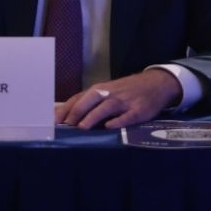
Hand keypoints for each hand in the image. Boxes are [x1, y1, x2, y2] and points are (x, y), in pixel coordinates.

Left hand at [55, 70, 182, 129]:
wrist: (157, 83)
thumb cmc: (127, 90)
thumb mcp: (108, 92)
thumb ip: (89, 102)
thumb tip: (64, 117)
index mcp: (100, 90)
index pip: (78, 99)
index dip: (65, 110)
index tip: (53, 122)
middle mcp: (110, 94)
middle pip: (89, 100)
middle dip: (76, 112)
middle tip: (66, 125)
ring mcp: (124, 102)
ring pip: (106, 107)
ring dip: (93, 116)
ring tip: (82, 127)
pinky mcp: (139, 110)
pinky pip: (127, 116)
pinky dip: (118, 121)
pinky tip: (110, 127)